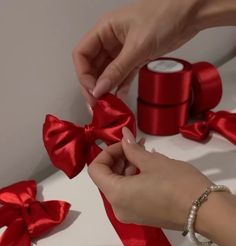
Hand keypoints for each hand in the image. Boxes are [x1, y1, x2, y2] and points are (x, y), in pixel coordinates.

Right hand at [73, 0, 201, 105]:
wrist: (190, 13)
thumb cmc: (165, 16)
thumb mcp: (137, 46)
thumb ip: (117, 70)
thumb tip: (99, 89)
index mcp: (105, 29)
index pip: (82, 54)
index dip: (84, 75)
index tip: (93, 92)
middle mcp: (111, 40)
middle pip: (92, 66)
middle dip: (94, 86)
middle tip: (99, 103)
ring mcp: (123, 49)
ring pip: (107, 73)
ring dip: (107, 89)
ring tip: (109, 104)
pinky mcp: (136, 57)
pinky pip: (122, 75)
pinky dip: (120, 86)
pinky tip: (120, 97)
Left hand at [88, 127, 211, 229]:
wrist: (204, 211)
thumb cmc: (177, 183)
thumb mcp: (153, 162)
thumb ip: (133, 149)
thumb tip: (124, 135)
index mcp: (116, 194)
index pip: (95, 170)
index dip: (107, 153)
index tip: (125, 145)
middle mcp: (118, 208)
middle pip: (106, 180)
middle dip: (118, 160)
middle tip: (136, 146)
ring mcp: (130, 215)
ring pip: (118, 188)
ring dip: (127, 170)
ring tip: (146, 156)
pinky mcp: (142, 218)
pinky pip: (130, 197)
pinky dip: (134, 182)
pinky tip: (150, 170)